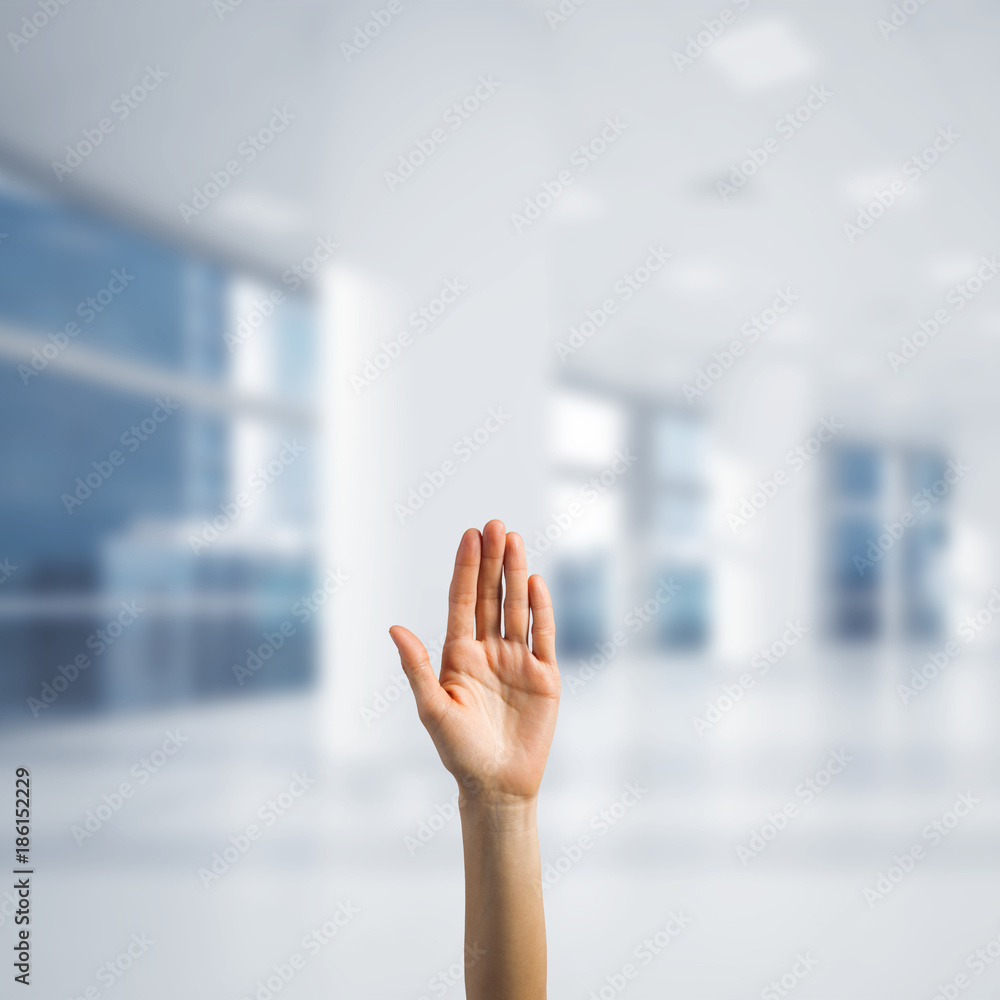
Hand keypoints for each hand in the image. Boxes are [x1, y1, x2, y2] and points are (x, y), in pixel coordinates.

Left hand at [389, 519, 559, 805]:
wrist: (498, 786)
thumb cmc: (459, 752)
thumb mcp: (433, 709)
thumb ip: (417, 667)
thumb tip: (393, 627)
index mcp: (459, 655)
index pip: (463, 602)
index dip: (466, 569)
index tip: (470, 536)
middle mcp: (488, 650)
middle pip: (490, 596)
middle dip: (493, 561)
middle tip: (495, 524)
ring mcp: (518, 660)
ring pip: (516, 608)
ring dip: (516, 575)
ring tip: (515, 540)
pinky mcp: (544, 676)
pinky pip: (542, 635)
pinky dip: (541, 609)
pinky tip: (536, 583)